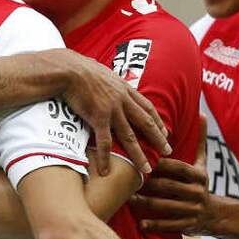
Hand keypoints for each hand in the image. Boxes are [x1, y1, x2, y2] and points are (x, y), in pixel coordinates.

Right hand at [51, 49, 169, 175]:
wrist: (70, 70)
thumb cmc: (80, 68)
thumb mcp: (102, 71)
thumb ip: (109, 79)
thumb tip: (106, 78)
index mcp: (124, 89)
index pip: (147, 107)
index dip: (157, 121)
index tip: (165, 131)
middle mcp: (122, 100)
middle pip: (145, 123)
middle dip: (158, 139)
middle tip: (168, 151)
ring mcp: (112, 110)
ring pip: (130, 137)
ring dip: (139, 155)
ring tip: (146, 170)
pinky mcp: (98, 118)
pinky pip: (104, 142)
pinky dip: (105, 158)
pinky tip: (106, 171)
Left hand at [132, 115, 218, 235]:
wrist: (217, 215)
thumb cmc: (201, 184)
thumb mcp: (202, 163)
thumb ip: (199, 140)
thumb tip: (202, 114)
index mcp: (198, 176)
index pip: (177, 167)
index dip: (160, 164)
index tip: (142, 159)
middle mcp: (197, 192)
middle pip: (169, 187)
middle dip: (148, 184)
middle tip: (128, 180)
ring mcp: (193, 210)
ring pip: (166, 206)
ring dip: (146, 204)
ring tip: (129, 199)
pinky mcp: (188, 226)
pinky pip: (170, 226)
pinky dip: (155, 225)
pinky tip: (140, 224)